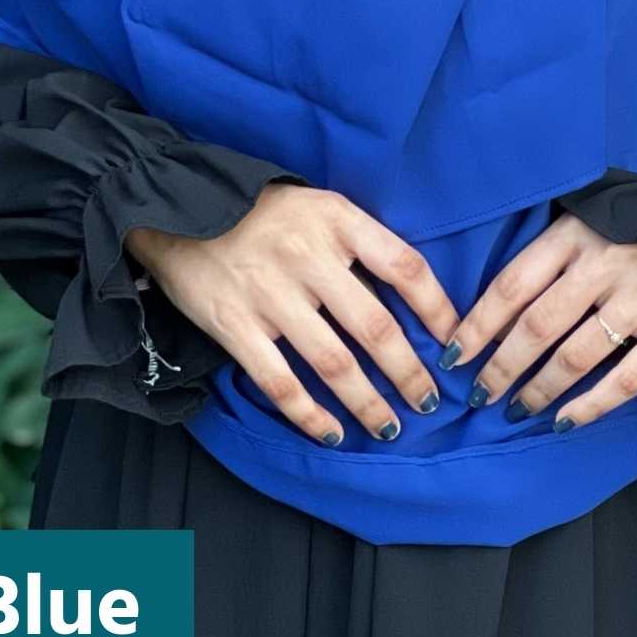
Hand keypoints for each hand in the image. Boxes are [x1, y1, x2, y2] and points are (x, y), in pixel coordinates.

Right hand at [126, 182, 459, 447]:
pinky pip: (280, 382)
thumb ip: (358, 241)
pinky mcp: (235, 325)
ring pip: (334, 363)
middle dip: (410, 373)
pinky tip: (331, 434)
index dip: (439, 309)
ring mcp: (271, 294)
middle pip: (376, 327)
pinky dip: (309, 415)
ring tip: (389, 426)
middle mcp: (309, 256)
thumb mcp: (318, 204)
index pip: (405, 267)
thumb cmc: (262, 208)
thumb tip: (410, 294)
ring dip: (368, 403)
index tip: (456, 342)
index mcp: (337, 219)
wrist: (179, 203)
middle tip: (431, 402)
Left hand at [440, 211, 636, 429]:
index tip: (452, 356)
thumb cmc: (629, 233)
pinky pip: (626, 381)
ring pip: (576, 357)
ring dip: (538, 390)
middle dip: (501, 366)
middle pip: (538, 326)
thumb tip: (487, 318)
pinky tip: (563, 422)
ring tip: (514, 410)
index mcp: (574, 233)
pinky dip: (590, 407)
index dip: (477, 325)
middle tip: (479, 394)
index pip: (512, 285)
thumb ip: (544, 259)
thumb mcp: (583, 225)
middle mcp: (605, 264)